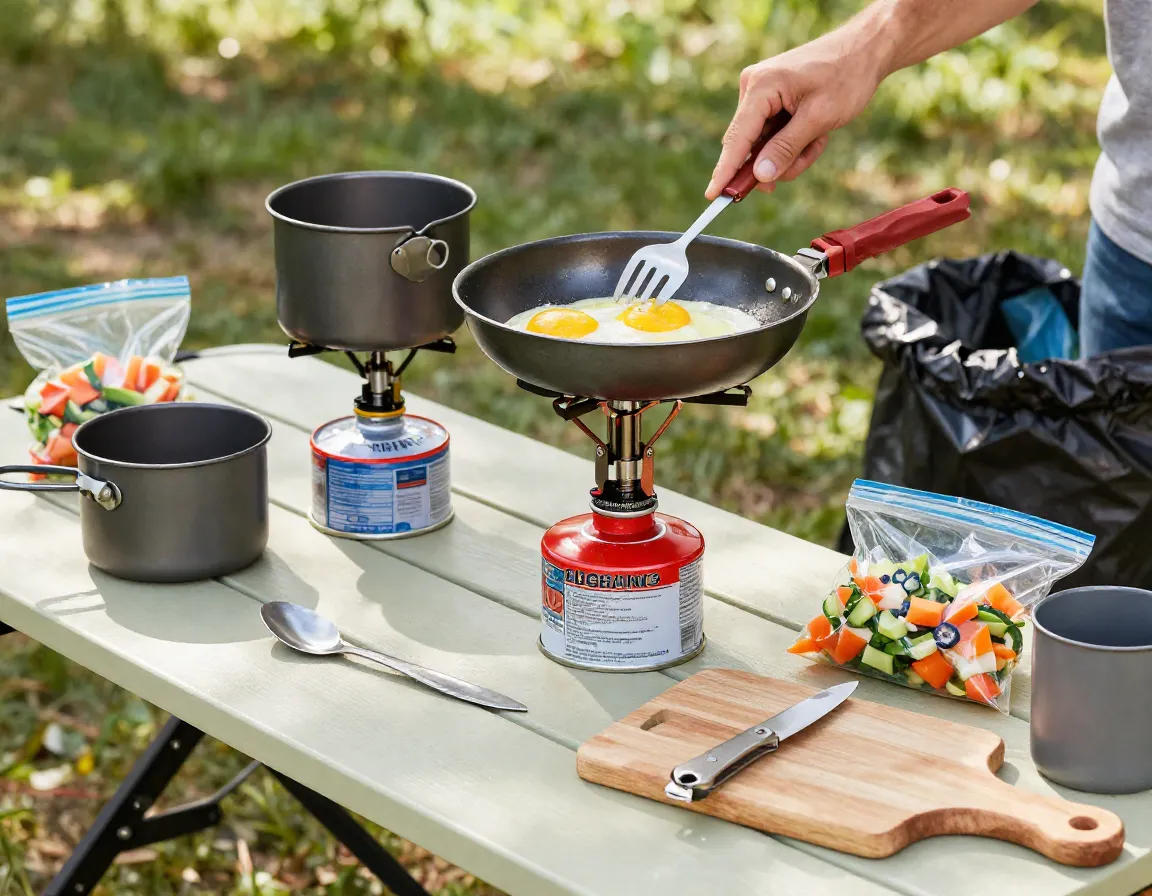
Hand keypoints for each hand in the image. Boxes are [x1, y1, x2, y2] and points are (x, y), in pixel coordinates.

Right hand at [705, 29, 886, 198]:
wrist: (864, 50)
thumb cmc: (846, 76)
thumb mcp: (818, 118)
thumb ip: (786, 148)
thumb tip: (759, 176)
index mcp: (761, 86)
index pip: (738, 138)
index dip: (726, 171)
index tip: (713, 196)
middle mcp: (753, 88)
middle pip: (749, 146)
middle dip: (776, 161)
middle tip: (806, 159)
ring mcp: (760, 93)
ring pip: (764, 146)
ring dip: (791, 153)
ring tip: (818, 140)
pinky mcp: (770, 99)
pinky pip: (772, 136)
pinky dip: (793, 143)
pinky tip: (814, 134)